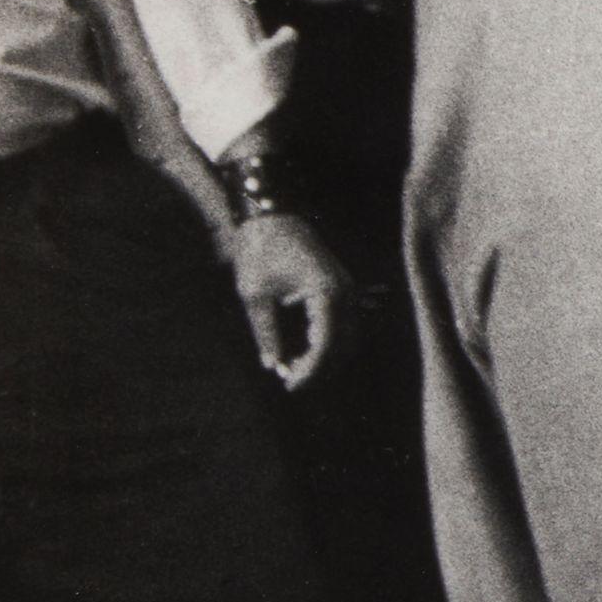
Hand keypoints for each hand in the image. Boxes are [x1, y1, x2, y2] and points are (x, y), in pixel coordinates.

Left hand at [230, 211, 350, 389]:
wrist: (269, 216)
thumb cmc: (259, 251)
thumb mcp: (255, 296)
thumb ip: (266, 333)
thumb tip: (273, 366)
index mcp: (326, 292)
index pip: (327, 343)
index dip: (311, 370)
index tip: (290, 385)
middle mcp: (343, 291)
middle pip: (343, 344)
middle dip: (320, 368)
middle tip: (291, 382)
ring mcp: (345, 288)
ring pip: (346, 336)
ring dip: (325, 356)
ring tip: (295, 368)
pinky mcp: (339, 287)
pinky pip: (341, 323)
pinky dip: (326, 341)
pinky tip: (303, 350)